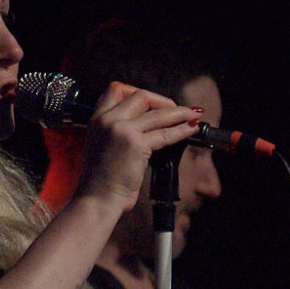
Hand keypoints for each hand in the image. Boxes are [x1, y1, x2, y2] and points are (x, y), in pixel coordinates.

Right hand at [75, 83, 203, 211]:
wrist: (96, 200)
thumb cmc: (101, 181)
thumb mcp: (102, 146)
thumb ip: (119, 131)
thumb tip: (150, 123)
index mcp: (96, 119)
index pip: (116, 89)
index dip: (139, 92)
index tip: (154, 102)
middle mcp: (107, 120)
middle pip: (141, 96)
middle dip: (163, 101)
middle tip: (176, 110)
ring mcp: (121, 130)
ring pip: (158, 113)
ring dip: (180, 113)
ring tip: (193, 116)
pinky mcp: (135, 144)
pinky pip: (165, 133)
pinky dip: (182, 130)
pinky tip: (191, 129)